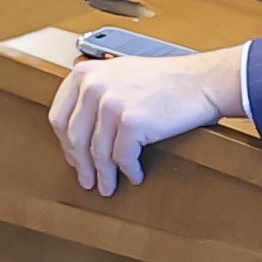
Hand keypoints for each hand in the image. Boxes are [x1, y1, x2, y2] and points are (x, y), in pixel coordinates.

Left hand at [47, 47, 241, 195]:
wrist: (203, 81)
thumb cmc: (166, 81)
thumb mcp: (119, 74)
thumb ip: (95, 92)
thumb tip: (78, 133)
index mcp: (84, 74)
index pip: (59, 116)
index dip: (65, 144)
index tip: (73, 158)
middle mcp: (93, 86)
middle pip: (75, 138)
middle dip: (81, 165)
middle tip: (87, 181)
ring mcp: (111, 104)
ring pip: (98, 152)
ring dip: (103, 175)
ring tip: (108, 187)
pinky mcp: (131, 122)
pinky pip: (122, 157)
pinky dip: (128, 171)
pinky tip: (135, 176)